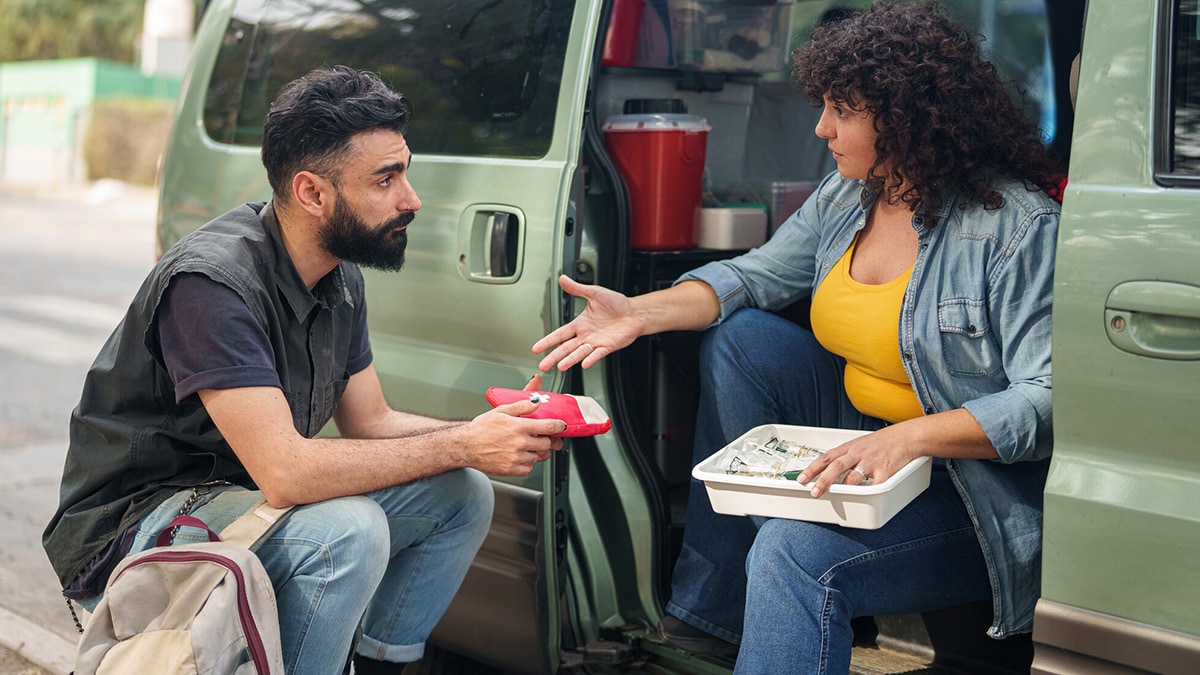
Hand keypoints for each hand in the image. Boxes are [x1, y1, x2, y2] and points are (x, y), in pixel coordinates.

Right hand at [462, 382, 564, 475]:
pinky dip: (528, 463)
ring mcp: (516, 458)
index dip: (559, 427)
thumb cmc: (481, 428)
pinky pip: (529, 468)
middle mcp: (520, 443)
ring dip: (537, 451)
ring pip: (539, 457)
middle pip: (548, 444)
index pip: (549, 427)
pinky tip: (520, 455)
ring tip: (527, 446)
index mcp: (519, 427)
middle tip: (544, 437)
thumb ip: (522, 405)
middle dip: (548, 440)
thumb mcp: (501, 411)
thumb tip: (536, 400)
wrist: (466, 446)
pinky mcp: (512, 469)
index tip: (561, 426)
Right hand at [532, 275, 642, 371]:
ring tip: (560, 366)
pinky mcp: (608, 346)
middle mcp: (586, 335)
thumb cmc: (617, 304)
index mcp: (580, 324)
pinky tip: (584, 364)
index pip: (560, 334)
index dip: (548, 341)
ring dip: (570, 360)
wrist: (635, 312)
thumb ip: (577, 288)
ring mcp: (596, 342)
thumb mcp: (594, 293)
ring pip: (579, 353)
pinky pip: (598, 354)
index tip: (536, 348)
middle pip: (566, 348)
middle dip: (554, 356)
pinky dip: (591, 358)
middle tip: (543, 365)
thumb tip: (562, 279)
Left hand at [795, 426, 921, 497]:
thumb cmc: (883, 442)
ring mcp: (872, 462)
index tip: (802, 479)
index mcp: (850, 447)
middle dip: (823, 480)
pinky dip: (867, 491)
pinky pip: (874, 484)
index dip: (813, 469)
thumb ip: (847, 457)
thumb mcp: (860, 445)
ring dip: (842, 487)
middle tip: (813, 491)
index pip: (827, 457)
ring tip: (834, 496)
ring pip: (853, 476)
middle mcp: (858, 453)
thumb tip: (830, 471)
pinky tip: (860, 497)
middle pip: (836, 466)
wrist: (906, 437)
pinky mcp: (885, 471)